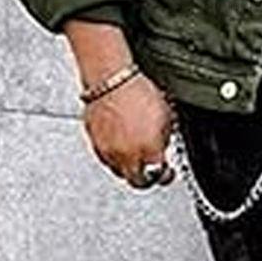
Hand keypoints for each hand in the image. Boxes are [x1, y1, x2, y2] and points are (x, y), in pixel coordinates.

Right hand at [83, 73, 175, 188]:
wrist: (111, 79)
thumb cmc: (138, 92)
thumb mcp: (166, 116)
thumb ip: (164, 139)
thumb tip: (162, 148)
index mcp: (148, 151)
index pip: (158, 176)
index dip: (165, 176)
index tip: (167, 172)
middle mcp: (126, 156)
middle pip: (137, 181)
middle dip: (146, 177)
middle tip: (152, 169)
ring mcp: (108, 152)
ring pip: (120, 171)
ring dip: (129, 166)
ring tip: (136, 153)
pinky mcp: (94, 144)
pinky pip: (106, 158)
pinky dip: (115, 155)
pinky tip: (121, 143)